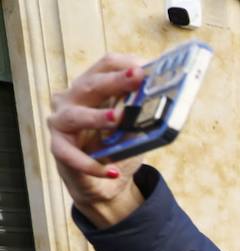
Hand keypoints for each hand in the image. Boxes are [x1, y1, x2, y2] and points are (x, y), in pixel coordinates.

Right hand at [47, 54, 148, 227]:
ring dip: (96, 117)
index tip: (148, 67)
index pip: (106, 65)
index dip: (127, 64)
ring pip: (75, 115)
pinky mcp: (59, 148)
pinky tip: (112, 172)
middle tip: (137, 77)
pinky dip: (92, 165)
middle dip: (116, 81)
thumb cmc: (115, 147)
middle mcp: (71, 99)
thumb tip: (165, 101)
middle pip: (91, 85)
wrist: (103, 183)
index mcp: (91, 87)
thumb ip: (142, 113)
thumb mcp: (133, 127)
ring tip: (116, 118)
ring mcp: (60, 122)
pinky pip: (73, 156)